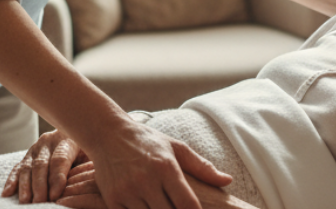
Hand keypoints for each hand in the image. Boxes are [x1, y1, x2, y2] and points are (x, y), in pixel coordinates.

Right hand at [3, 128, 86, 202]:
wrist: (84, 133)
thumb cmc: (91, 152)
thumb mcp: (94, 155)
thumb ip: (89, 167)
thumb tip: (93, 181)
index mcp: (68, 140)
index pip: (60, 159)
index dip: (57, 177)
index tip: (56, 195)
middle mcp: (49, 141)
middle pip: (41, 164)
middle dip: (40, 185)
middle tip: (39, 201)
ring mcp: (36, 148)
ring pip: (27, 166)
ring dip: (25, 185)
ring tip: (25, 201)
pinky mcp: (27, 156)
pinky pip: (18, 168)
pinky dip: (12, 181)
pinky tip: (7, 193)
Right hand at [73, 119, 231, 208]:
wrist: (108, 134)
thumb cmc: (148, 141)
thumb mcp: (176, 148)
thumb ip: (202, 167)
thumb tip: (227, 181)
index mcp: (166, 167)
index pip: (187, 204)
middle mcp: (146, 180)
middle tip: (179, 208)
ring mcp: (127, 192)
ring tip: (162, 205)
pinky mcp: (112, 199)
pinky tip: (147, 207)